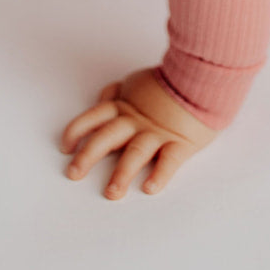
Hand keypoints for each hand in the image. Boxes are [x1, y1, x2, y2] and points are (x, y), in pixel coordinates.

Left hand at [59, 67, 216, 199]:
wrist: (204, 76)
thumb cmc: (172, 83)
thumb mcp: (139, 81)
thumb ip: (120, 91)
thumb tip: (103, 98)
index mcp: (126, 105)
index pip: (95, 116)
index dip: (77, 130)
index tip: (65, 146)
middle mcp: (137, 120)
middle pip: (107, 136)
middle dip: (88, 155)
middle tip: (73, 174)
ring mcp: (158, 132)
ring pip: (136, 152)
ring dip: (122, 173)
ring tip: (113, 192)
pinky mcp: (181, 142)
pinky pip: (169, 160)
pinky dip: (160, 174)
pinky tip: (150, 187)